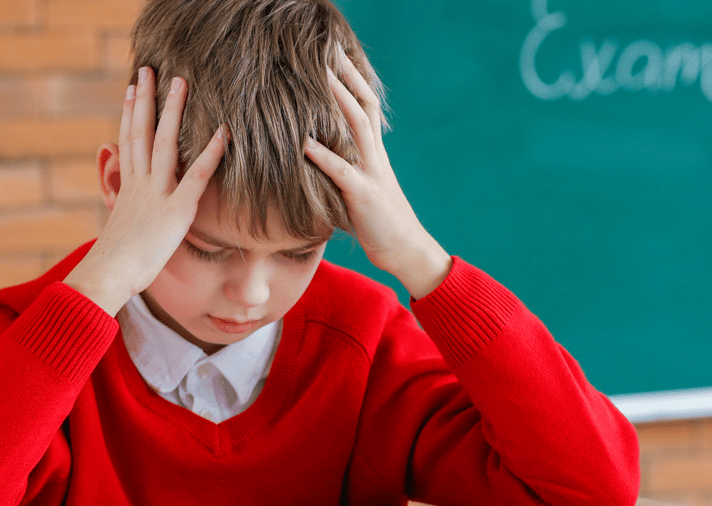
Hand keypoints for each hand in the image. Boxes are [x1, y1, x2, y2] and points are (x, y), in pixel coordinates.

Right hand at [63, 67, 228, 315]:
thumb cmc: (115, 260)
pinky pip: (197, 176)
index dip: (131, 112)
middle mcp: (140, 183)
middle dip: (148, 98)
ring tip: (182, 82)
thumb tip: (116, 195)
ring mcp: (157, 194)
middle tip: (151, 69)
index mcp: (128, 187)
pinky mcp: (177, 211)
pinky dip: (211, 153)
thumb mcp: (118, 226)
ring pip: (165, 143)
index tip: (134, 87)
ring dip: (174, 111)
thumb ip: (121, 204)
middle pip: (143, 131)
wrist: (109, 274)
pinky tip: (224, 132)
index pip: (129, 140)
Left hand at [303, 49, 451, 298]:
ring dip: (337, 101)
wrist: (406, 250)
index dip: (353, 80)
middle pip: (362, 106)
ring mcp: (371, 174)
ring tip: (319, 77)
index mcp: (374, 154)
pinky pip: (341, 172)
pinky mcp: (363, 196)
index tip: (337, 57)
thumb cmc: (378, 224)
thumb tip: (316, 157)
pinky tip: (305, 143)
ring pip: (356, 128)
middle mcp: (375, 157)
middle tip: (329, 50)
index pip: (366, 106)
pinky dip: (323, 156)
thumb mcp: (360, 190)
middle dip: (346, 77)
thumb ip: (342, 170)